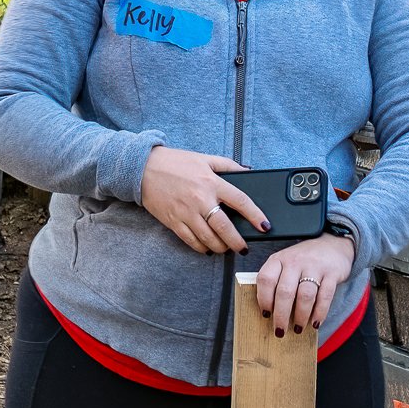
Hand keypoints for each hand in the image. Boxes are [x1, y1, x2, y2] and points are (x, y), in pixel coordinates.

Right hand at [138, 146, 262, 254]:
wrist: (143, 168)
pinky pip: (190, 240)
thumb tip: (248, 171)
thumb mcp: (205, 159)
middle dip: (237, 241)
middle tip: (244, 247)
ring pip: (208, 238)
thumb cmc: (175, 162)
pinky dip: (201, 248)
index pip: (241, 201)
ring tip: (227, 248)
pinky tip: (208, 249)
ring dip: (220, 247)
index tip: (265, 226)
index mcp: (212, 183)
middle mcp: (201, 200)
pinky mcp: (173, 221)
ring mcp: (186, 213)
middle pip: (224, 227)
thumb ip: (228, 165)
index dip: (256, 216)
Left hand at [257, 235, 354, 336]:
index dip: (263, 299)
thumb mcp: (285, 263)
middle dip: (281, 315)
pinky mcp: (332, 273)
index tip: (266, 314)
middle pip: (285, 291)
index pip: (266, 279)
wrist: (333, 244)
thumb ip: (276, 281)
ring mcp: (315, 266)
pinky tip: (316, 322)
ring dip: (301, 316)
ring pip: (305, 295)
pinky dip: (320, 312)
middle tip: (280, 330)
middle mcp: (296, 261)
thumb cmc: (303, 260)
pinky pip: (325, 296)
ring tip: (298, 328)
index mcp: (279, 259)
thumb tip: (269, 313)